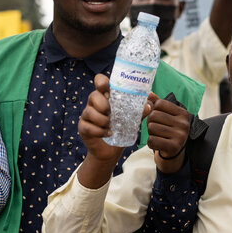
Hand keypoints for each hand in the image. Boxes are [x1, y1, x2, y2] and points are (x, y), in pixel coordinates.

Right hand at [76, 74, 154, 188]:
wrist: (111, 151)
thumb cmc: (121, 130)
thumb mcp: (132, 120)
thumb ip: (139, 111)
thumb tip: (148, 105)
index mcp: (106, 97)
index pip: (99, 82)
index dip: (101, 81)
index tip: (107, 88)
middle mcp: (94, 104)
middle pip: (93, 95)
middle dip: (103, 104)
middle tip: (111, 113)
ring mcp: (87, 115)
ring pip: (89, 112)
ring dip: (102, 120)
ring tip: (110, 126)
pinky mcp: (83, 128)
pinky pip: (88, 127)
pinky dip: (99, 131)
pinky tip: (108, 134)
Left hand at [147, 97, 189, 173]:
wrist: (174, 151)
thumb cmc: (169, 129)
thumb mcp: (167, 115)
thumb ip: (158, 103)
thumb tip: (149, 93)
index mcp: (183, 113)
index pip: (159, 104)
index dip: (153, 110)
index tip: (158, 117)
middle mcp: (184, 123)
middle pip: (153, 115)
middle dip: (150, 122)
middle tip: (156, 128)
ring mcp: (180, 136)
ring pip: (151, 128)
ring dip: (150, 133)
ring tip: (158, 136)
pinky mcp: (173, 147)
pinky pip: (152, 140)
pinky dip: (150, 142)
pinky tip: (157, 143)